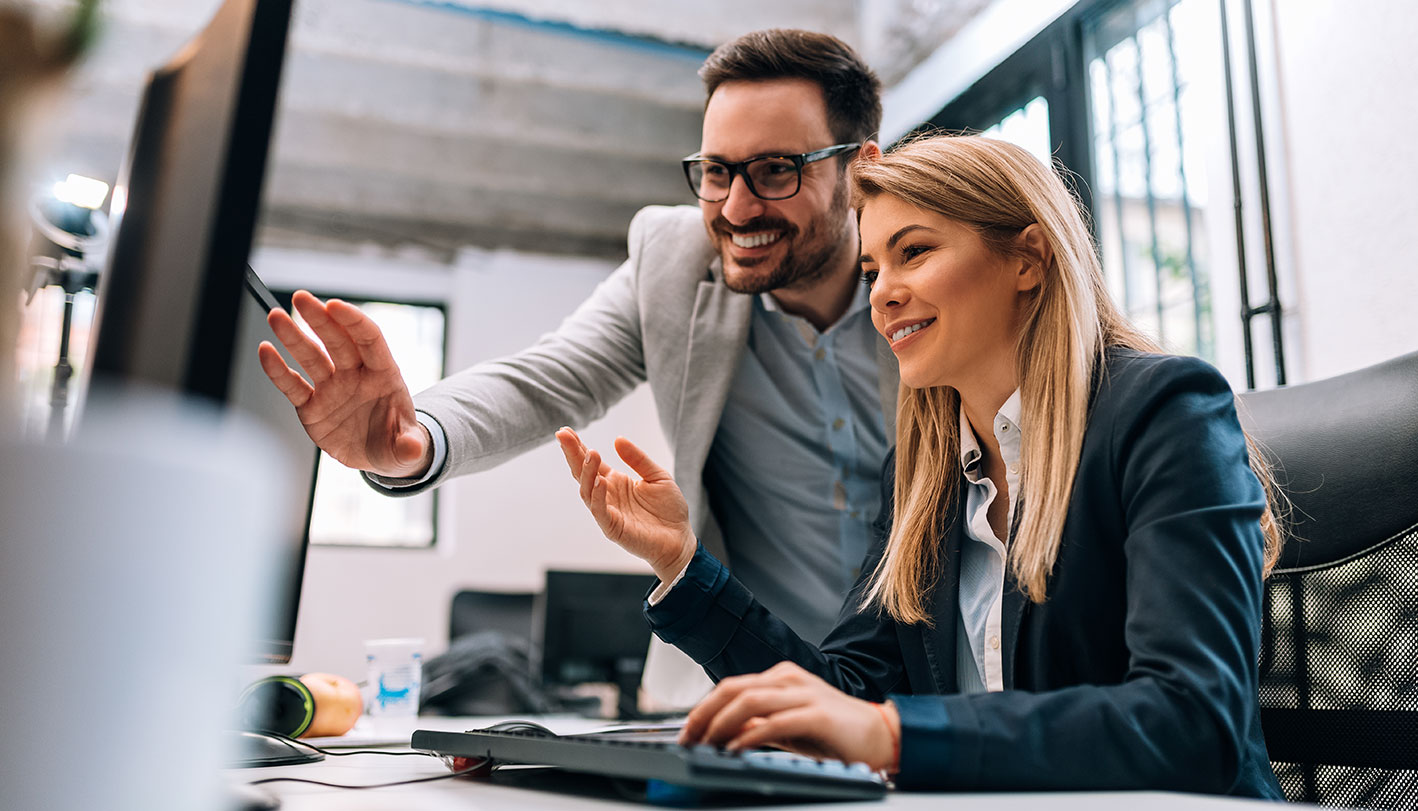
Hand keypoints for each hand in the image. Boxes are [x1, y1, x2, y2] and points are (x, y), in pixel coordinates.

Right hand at [257, 291, 430, 477]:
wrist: (378, 457)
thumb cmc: (397, 443)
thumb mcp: (407, 448)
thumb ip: (409, 446)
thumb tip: (413, 450)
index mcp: (384, 375)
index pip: (369, 340)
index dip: (353, 322)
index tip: (335, 305)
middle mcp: (355, 375)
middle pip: (337, 341)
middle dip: (319, 318)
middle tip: (301, 298)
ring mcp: (332, 389)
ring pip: (311, 357)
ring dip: (293, 336)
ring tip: (276, 316)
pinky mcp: (312, 406)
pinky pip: (293, 386)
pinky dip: (278, 370)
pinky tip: (266, 351)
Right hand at [554, 428, 695, 582]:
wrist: (680, 538)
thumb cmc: (668, 509)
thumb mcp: (657, 476)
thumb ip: (638, 459)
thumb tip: (618, 439)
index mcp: (615, 482)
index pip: (591, 462)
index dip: (578, 447)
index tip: (565, 431)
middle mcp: (606, 495)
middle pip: (582, 473)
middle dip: (572, 454)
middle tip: (563, 436)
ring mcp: (607, 512)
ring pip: (587, 491)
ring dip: (587, 472)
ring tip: (592, 453)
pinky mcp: (612, 528)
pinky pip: (600, 511)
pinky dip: (598, 496)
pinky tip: (600, 481)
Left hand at [679, 661, 899, 770]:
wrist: (880, 735)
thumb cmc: (834, 733)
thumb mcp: (787, 727)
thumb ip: (758, 726)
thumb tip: (725, 733)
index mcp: (781, 678)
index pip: (730, 687)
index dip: (703, 709)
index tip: (687, 733)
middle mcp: (789, 680)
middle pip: (732, 689)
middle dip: (704, 715)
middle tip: (687, 739)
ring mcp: (803, 694)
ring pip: (748, 700)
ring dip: (721, 724)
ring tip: (708, 745)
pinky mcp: (817, 714)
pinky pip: (775, 722)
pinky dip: (750, 736)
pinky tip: (736, 750)